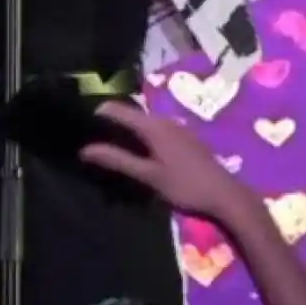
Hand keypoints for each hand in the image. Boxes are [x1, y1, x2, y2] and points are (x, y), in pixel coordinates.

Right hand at [76, 100, 253, 215]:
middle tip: (91, 137)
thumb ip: (118, 160)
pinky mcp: (184, 139)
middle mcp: (165, 121)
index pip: (119, 110)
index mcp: (154, 126)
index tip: (80, 123)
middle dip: (111, 122)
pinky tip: (136, 152)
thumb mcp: (149, 175)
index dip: (98, 113)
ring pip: (145, 122)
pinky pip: (156, 130)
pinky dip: (141, 136)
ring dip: (127, 130)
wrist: (225, 195)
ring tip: (109, 145)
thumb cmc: (185, 185)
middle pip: (132, 114)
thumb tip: (85, 149)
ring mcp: (177, 129)